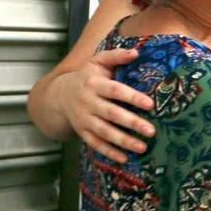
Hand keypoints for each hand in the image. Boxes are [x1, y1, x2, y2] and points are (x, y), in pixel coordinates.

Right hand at [58, 48, 155, 162]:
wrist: (59, 94)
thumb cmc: (87, 76)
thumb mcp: (97, 61)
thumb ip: (116, 56)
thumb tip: (136, 52)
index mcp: (94, 84)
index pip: (115, 90)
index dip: (132, 97)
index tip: (150, 104)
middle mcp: (88, 102)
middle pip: (111, 114)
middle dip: (131, 123)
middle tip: (151, 131)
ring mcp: (84, 119)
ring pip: (104, 132)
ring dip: (123, 141)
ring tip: (142, 147)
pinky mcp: (82, 132)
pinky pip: (95, 144)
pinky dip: (109, 152)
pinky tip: (125, 158)